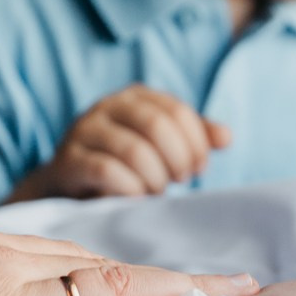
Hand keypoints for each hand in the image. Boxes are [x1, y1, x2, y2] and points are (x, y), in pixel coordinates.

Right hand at [20, 85, 232, 200]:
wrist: (74, 185)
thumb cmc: (129, 164)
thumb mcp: (164, 147)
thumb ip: (195, 138)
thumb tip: (226, 137)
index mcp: (136, 97)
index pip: (177, 111)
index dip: (196, 143)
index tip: (199, 169)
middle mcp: (108, 105)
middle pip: (156, 125)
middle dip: (177, 159)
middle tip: (179, 180)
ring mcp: (84, 130)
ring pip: (133, 151)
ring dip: (154, 179)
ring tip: (156, 190)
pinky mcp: (68, 160)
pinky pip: (107, 171)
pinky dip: (130, 190)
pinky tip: (136, 198)